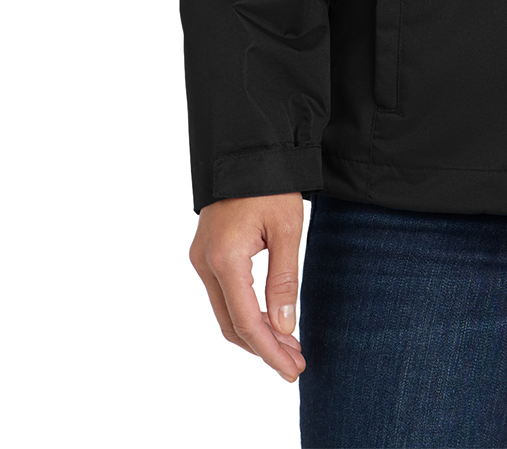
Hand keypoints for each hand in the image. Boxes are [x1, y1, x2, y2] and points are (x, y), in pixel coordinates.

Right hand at [189, 192, 306, 381]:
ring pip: (226, 313)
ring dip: (255, 334)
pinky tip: (269, 321)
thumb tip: (284, 328)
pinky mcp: (205, 254)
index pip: (246, 322)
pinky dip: (245, 313)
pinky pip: (223, 296)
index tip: (292, 370)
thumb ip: (284, 280)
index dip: (270, 351)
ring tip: (289, 347)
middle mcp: (205, 264)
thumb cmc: (271, 184)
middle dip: (264, 349)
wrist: (245, 148)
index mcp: (225, 259)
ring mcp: (201, 259)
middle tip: (295, 364)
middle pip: (232, 325)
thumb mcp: (286, 229)